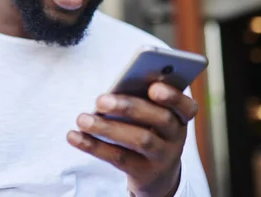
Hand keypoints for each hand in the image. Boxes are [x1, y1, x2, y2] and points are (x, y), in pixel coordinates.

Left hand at [67, 82, 197, 196]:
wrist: (157, 173)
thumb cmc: (149, 129)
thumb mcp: (152, 115)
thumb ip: (142, 100)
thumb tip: (113, 90)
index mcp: (180, 116)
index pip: (186, 106)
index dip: (172, 96)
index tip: (154, 87)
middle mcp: (176, 136)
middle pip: (159, 120)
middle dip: (129, 107)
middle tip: (100, 100)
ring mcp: (162, 157)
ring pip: (140, 140)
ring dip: (108, 128)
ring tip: (82, 119)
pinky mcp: (144, 173)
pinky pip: (119, 158)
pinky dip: (94, 146)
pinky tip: (75, 136)